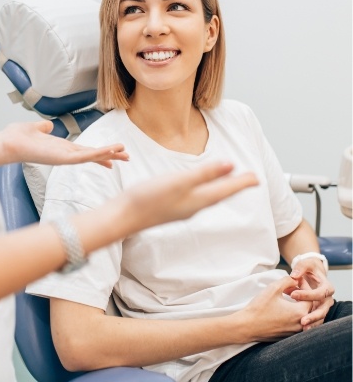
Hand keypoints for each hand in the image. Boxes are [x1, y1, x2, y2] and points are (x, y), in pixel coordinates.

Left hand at [0, 120, 129, 167]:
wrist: (8, 143)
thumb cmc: (17, 137)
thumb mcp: (35, 128)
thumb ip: (43, 127)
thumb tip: (47, 125)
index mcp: (61, 148)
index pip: (85, 151)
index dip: (100, 152)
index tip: (114, 155)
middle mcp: (65, 154)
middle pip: (93, 155)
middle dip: (110, 155)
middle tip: (127, 157)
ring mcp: (65, 158)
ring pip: (92, 156)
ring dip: (108, 154)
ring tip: (125, 153)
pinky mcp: (62, 159)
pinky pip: (84, 157)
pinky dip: (97, 154)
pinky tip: (109, 152)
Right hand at [125, 162, 257, 232]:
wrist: (124, 217)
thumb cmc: (149, 198)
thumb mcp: (180, 181)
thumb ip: (205, 174)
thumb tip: (231, 165)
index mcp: (199, 200)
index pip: (226, 190)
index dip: (242, 182)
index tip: (257, 178)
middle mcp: (193, 207)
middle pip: (220, 194)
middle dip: (235, 186)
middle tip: (250, 180)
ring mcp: (182, 209)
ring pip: (209, 197)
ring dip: (221, 189)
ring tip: (229, 182)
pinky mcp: (171, 207)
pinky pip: (197, 198)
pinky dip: (205, 191)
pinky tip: (199, 188)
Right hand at [239, 276, 311, 341]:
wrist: (247, 326)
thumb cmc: (260, 307)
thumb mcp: (273, 288)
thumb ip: (287, 280)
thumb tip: (296, 279)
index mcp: (300, 312)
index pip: (310, 297)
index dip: (304, 286)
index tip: (296, 280)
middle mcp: (301, 324)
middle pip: (308, 307)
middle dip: (302, 295)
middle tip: (291, 288)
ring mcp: (294, 332)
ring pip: (303, 316)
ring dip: (298, 305)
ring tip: (288, 297)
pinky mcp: (288, 336)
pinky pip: (297, 323)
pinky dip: (294, 314)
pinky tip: (284, 308)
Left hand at [288, 259, 334, 329]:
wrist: (312, 274)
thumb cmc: (308, 269)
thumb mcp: (306, 264)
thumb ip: (300, 268)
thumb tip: (294, 276)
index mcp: (327, 287)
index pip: (319, 293)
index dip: (306, 294)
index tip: (292, 295)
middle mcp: (328, 298)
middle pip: (323, 309)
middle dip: (313, 316)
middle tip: (302, 321)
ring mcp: (323, 306)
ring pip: (320, 317)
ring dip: (312, 323)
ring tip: (303, 328)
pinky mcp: (318, 311)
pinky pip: (316, 320)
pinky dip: (310, 325)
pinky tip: (302, 330)